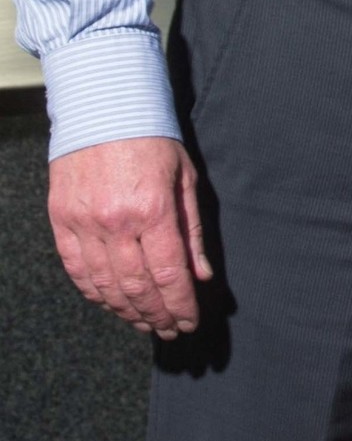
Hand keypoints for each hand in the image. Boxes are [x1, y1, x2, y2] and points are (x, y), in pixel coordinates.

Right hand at [48, 136, 212, 338]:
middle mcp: (115, 223)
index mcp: (153, 210)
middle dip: (156, 314)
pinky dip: (94, 293)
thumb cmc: (153, 140)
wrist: (103, 109)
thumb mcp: (185, 178)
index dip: (180, 305)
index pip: (169, 274)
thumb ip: (192, 230)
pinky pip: (77, 270)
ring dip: (126, 310)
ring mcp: (83, 224)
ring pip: (104, 285)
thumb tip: (202, 275)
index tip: (189, 322)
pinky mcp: (61, 221)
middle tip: (169, 330)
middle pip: (137, 287)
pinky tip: (111, 304)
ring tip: (145, 323)